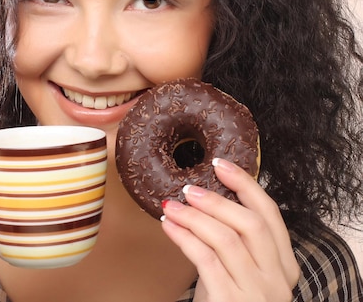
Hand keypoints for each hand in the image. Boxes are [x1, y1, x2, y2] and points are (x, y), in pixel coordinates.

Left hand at [160, 158, 299, 301]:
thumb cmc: (230, 300)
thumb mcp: (242, 271)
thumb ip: (235, 240)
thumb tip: (204, 197)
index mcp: (284, 265)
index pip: (270, 215)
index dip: (245, 184)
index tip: (221, 164)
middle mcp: (277, 278)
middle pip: (250, 223)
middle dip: (216, 200)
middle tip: (187, 189)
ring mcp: (256, 292)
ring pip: (226, 239)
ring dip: (193, 216)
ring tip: (169, 206)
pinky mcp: (231, 301)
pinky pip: (205, 259)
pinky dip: (184, 237)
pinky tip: (168, 227)